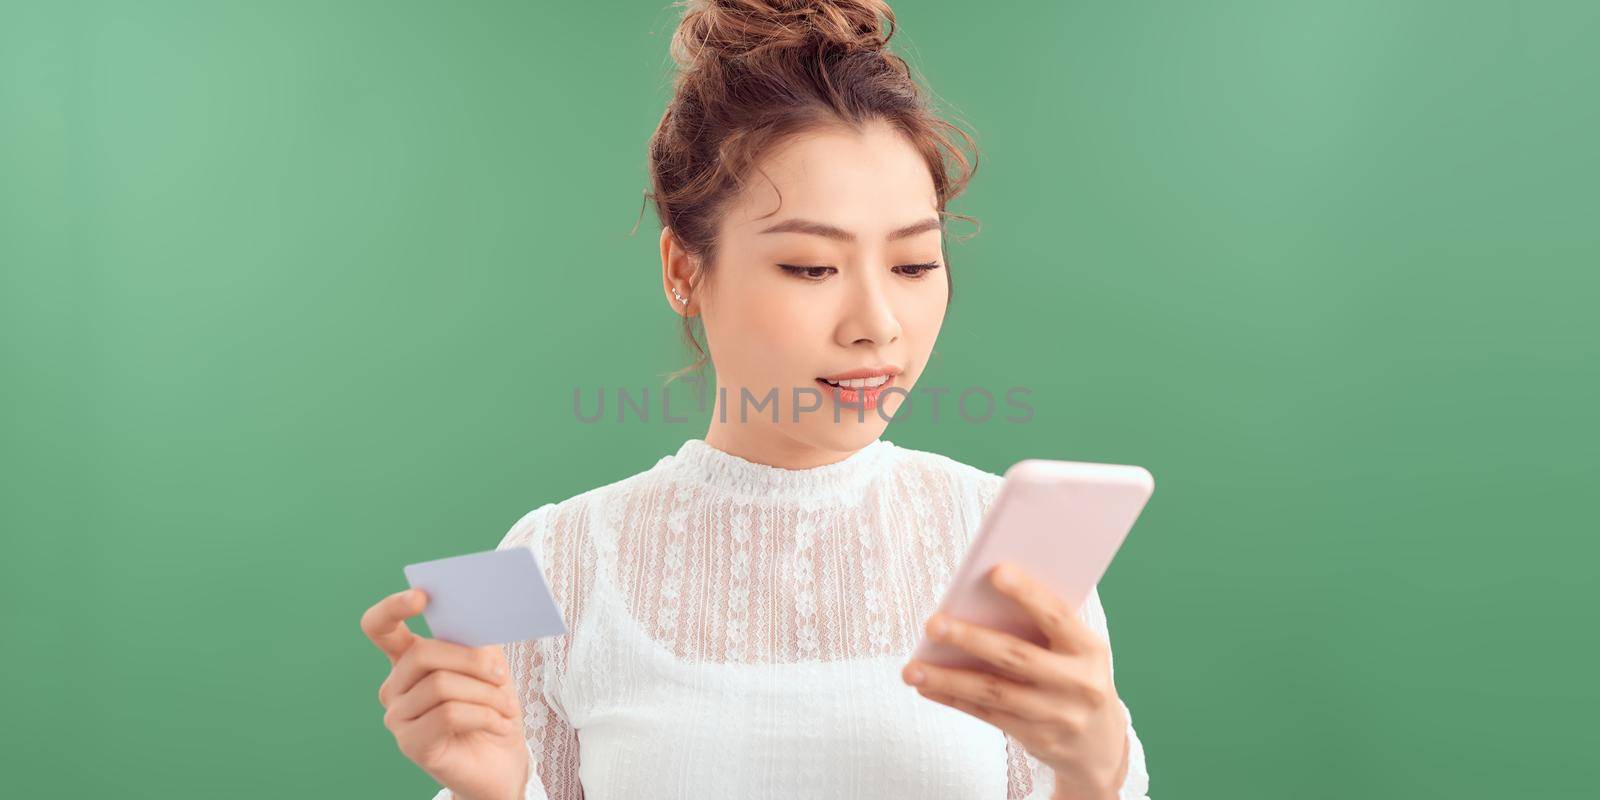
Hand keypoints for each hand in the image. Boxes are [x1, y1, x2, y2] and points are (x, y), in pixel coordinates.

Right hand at [362, 588, 530, 799]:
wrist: (502, 761)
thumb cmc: (492, 709)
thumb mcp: (488, 667)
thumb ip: (476, 640)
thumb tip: (476, 613)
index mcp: (408, 660)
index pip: (379, 627)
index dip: (393, 607)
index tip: (422, 596)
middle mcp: (394, 687)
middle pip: (422, 653)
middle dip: (471, 659)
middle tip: (501, 674)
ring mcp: (398, 718)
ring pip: (441, 686)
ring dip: (485, 693)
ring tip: (506, 707)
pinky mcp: (411, 745)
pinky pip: (449, 715)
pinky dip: (484, 716)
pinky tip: (500, 724)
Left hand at [902, 563, 1129, 799]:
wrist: (1101, 746)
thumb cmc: (1076, 677)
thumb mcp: (1076, 651)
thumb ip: (1043, 628)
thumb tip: (980, 597)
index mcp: (1089, 649)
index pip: (1057, 615)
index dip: (1028, 593)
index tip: (996, 571)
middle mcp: (1078, 683)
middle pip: (1016, 656)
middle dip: (971, 638)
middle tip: (933, 623)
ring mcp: (1057, 715)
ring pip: (994, 692)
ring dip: (948, 678)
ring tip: (911, 667)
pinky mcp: (1037, 739)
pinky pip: (987, 715)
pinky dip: (954, 699)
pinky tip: (927, 686)